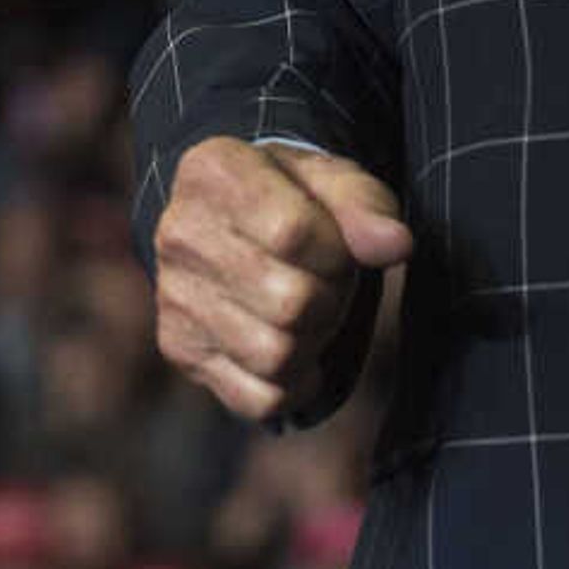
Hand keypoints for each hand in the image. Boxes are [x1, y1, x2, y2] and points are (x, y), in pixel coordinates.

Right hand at [150, 136, 411, 421]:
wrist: (239, 222)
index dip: (336, 251)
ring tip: (308, 311)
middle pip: (289, 302)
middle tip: (326, 282)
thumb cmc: (297, 198)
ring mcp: (172, 295)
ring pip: (275, 354)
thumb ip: (367, 207)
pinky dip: (293, 384)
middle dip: (330, 298)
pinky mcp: (179, 348)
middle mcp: (178, 232)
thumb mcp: (336, 182)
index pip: (291, 234)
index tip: (336, 245)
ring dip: (313, 341)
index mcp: (212, 171)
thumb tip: (396, 245)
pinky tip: (294, 349)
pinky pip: (258, 397)